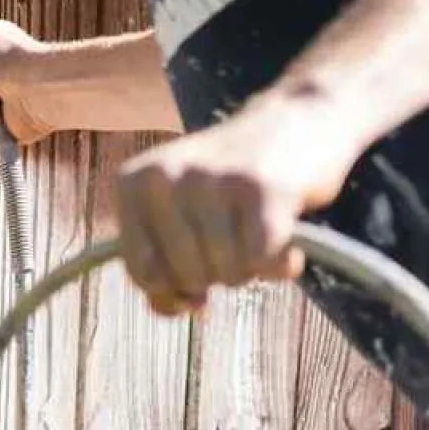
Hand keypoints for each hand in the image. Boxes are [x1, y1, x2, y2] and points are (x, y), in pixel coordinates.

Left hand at [114, 93, 361, 315]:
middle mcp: (164, 176)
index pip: (141, 271)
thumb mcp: (178, 212)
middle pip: (186, 277)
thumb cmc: (229, 182)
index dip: (172, 289)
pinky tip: (286, 239)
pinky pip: (265, 263)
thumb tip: (169, 308)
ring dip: (250, 267)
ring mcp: (212, 180)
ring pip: (226, 273)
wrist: (296, 121)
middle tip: (235, 238)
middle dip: (216, 274)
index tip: (196, 276)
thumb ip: (161, 261)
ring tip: (256, 229)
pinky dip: (281, 264)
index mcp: (133, 182)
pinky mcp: (262, 189)